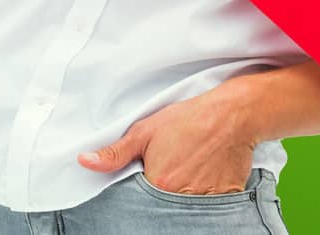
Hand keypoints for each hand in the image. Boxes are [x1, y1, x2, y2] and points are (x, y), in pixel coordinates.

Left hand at [79, 87, 256, 194]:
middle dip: (166, 192)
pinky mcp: (225, 197)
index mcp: (159, 183)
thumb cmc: (191, 119)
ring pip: (187, 207)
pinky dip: (206, 194)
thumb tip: (84, 161)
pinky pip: (210, 206)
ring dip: (186, 193)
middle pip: (164, 206)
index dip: (145, 188)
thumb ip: (115, 152)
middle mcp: (181, 196)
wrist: (234, 113)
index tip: (153, 176)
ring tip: (192, 169)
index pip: (141, 201)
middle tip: (176, 169)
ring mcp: (205, 199)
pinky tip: (207, 173)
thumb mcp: (147, 130)